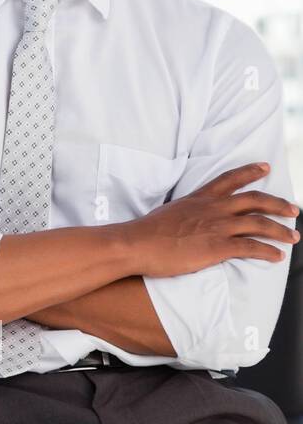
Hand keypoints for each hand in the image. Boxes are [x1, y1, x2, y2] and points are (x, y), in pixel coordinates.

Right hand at [122, 162, 300, 276]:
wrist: (136, 243)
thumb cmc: (146, 232)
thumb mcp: (169, 213)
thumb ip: (187, 213)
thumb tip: (191, 221)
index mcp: (199, 199)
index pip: (229, 179)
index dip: (249, 172)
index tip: (265, 167)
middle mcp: (212, 209)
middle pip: (254, 200)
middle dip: (278, 204)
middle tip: (293, 209)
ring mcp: (216, 227)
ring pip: (259, 224)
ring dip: (280, 230)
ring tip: (293, 236)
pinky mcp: (217, 247)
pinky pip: (251, 247)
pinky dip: (268, 251)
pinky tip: (277, 256)